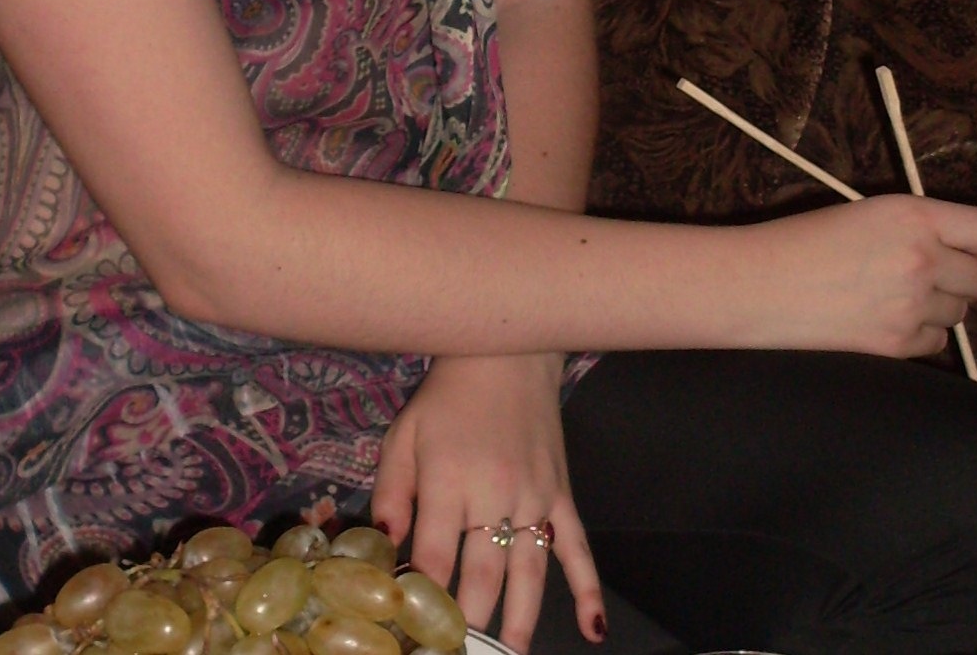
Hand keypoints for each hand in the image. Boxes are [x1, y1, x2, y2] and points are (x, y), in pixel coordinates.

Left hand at [371, 354, 604, 652]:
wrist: (506, 352)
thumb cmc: (448, 397)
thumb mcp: (405, 433)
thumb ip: (391, 490)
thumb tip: (384, 544)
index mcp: (448, 480)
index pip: (433, 556)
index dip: (421, 598)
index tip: (413, 631)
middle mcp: (493, 494)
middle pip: (481, 575)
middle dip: (468, 622)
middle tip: (460, 654)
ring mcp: (534, 497)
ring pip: (528, 573)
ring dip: (519, 621)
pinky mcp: (562, 494)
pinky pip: (577, 547)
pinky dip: (588, 589)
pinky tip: (592, 629)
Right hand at [747, 194, 976, 356]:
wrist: (761, 283)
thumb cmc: (805, 237)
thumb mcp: (869, 212)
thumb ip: (920, 225)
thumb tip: (963, 248)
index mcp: (914, 216)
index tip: (963, 243)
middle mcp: (923, 259)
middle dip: (961, 275)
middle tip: (926, 271)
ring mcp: (914, 306)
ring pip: (962, 312)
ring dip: (940, 305)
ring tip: (897, 293)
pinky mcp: (899, 343)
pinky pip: (938, 341)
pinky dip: (920, 332)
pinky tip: (886, 317)